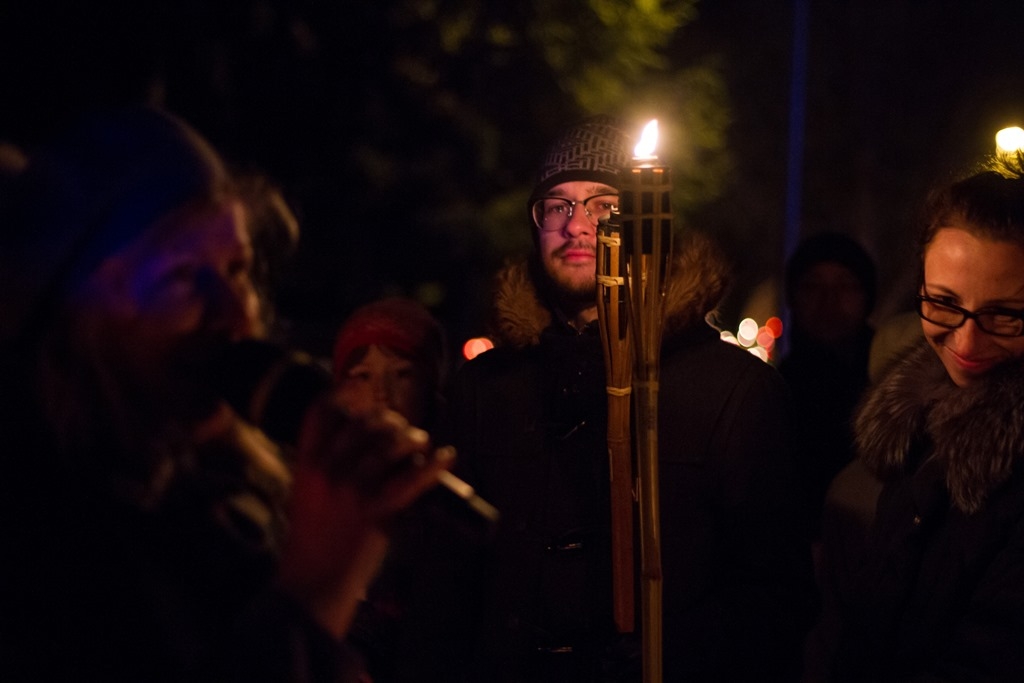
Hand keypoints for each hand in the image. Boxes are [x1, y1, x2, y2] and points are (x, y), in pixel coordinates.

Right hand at [277, 396, 453, 636]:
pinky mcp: (375, 513)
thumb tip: (369, 436)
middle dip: (388, 420)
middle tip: (400, 427)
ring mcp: (351, 491)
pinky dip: (434, 466)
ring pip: (389, 446)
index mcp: (306, 464)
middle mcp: (327, 471)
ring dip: (412, 438)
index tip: (360, 390)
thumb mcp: (307, 493)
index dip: (342, 394)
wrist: (313, 583)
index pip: (321, 413)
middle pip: (363, 424)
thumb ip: (327, 463)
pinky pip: (411, 481)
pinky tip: (448, 456)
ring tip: (420, 441)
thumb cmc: (313, 538)